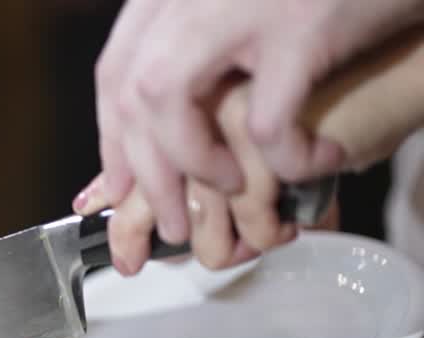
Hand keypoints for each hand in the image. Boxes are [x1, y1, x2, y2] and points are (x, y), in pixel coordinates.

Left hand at [91, 0, 423, 246]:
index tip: (118, 193)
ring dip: (192, 162)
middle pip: (133, 93)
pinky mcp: (301, 27)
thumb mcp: (236, 21)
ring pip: (168, 98)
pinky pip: (266, 120)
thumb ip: (187, 67)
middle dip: (147, 173)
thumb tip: (138, 154)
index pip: (114, 76)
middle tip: (172, 226)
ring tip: (234, 189)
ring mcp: (241, 8)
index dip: (113, 143)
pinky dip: (285, 158)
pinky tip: (313, 163)